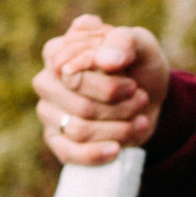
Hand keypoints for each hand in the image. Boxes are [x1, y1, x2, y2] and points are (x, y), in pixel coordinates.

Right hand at [34, 14, 169, 164]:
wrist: (148, 97)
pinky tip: (117, 149)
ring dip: (118, 129)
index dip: (108, 86)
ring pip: (79, 130)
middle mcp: (47, 80)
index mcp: (58, 51)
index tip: (134, 86)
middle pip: (80, 105)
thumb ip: (123, 42)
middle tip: (142, 101)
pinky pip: (68, 153)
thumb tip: (106, 60)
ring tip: (140, 121)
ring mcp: (48, 111)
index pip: (74, 75)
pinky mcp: (56, 139)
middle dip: (119, 109)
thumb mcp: (140, 45)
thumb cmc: (138, 66)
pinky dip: (96, 154)